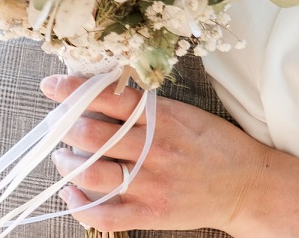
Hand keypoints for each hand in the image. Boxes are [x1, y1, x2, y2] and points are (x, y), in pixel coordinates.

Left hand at [41, 74, 269, 233]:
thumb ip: (148, 108)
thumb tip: (106, 96)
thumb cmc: (215, 144)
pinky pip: (102, 214)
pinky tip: (71, 195)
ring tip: (62, 158)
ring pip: (90, 173)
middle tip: (55, 125)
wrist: (246, 183)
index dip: (75, 90)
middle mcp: (153, 148)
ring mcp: (150, 183)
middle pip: (91, 135)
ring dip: (66, 164)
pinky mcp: (150, 213)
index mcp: (163, 118)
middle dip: (63, 128)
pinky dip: (78, 206)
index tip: (51, 86)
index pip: (109, 97)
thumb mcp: (185, 114)